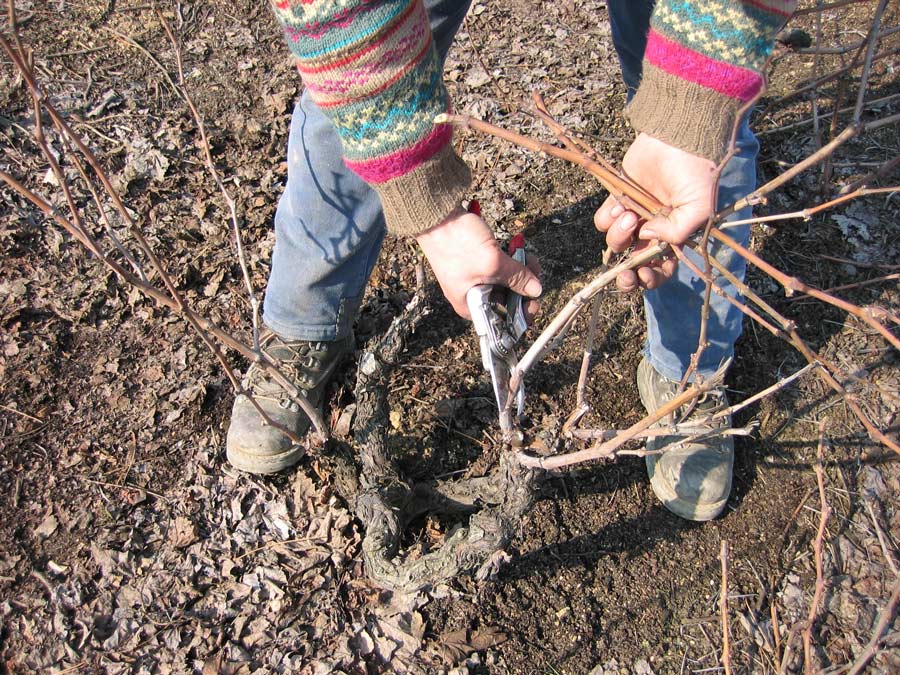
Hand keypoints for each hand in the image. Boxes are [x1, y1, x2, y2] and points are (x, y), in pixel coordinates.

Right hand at [415, 208, 541, 319]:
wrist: (436, 215)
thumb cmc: (456, 242)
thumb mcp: (493, 262)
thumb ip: (516, 278)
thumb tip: (536, 290)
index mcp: (471, 306)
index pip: (504, 321)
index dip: (523, 311)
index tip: (535, 294)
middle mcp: (473, 297)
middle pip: (509, 298)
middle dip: (525, 282)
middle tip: (531, 264)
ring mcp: (476, 278)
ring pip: (508, 280)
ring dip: (520, 266)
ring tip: (521, 249)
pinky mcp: (478, 262)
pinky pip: (501, 266)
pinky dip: (510, 256)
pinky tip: (515, 243)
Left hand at [594, 133, 717, 291]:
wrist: (677, 137)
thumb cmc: (695, 172)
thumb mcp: (699, 207)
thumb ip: (677, 232)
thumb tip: (647, 238)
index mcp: (675, 238)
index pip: (661, 270)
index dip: (649, 279)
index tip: (641, 273)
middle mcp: (653, 231)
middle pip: (633, 264)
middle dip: (626, 275)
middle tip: (624, 274)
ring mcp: (635, 216)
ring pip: (616, 242)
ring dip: (618, 235)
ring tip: (629, 215)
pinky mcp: (619, 199)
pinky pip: (604, 220)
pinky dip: (608, 217)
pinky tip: (619, 204)